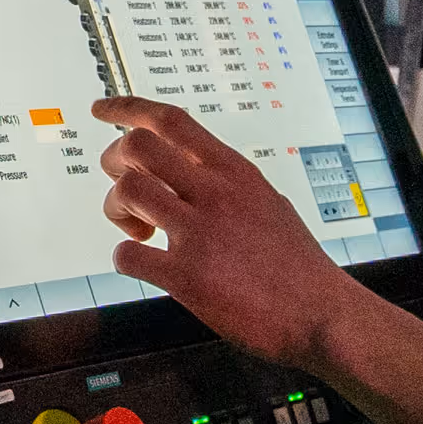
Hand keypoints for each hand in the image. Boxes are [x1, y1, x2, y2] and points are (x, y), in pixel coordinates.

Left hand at [92, 99, 356, 371]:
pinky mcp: (188, 278)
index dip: (128, 108)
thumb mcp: (267, 202)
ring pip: (127, 191)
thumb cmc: (296, 265)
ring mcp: (201, 234)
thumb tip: (192, 170)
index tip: (101, 110)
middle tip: (124, 190)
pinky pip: (127, 255)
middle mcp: (216, 194)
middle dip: (114, 163)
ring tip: (138, 230)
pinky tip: (144, 265)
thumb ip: (227, 183)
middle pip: (137, 147)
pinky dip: (124, 258)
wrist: (321, 315)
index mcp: (234, 172)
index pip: (171, 120)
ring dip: (116, 209)